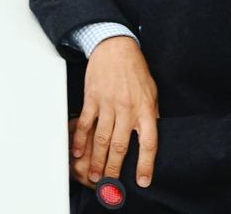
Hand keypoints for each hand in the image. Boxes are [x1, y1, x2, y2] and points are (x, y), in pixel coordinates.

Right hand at [73, 37, 158, 188]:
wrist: (115, 47)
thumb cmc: (135, 70)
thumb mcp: (151, 92)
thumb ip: (151, 114)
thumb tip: (151, 135)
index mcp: (145, 110)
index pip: (149, 143)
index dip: (145, 164)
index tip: (142, 181)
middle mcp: (127, 109)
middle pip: (120, 145)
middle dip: (114, 168)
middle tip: (109, 184)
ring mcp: (108, 104)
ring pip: (101, 138)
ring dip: (97, 159)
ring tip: (94, 175)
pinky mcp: (92, 98)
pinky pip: (86, 123)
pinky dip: (81, 139)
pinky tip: (78, 151)